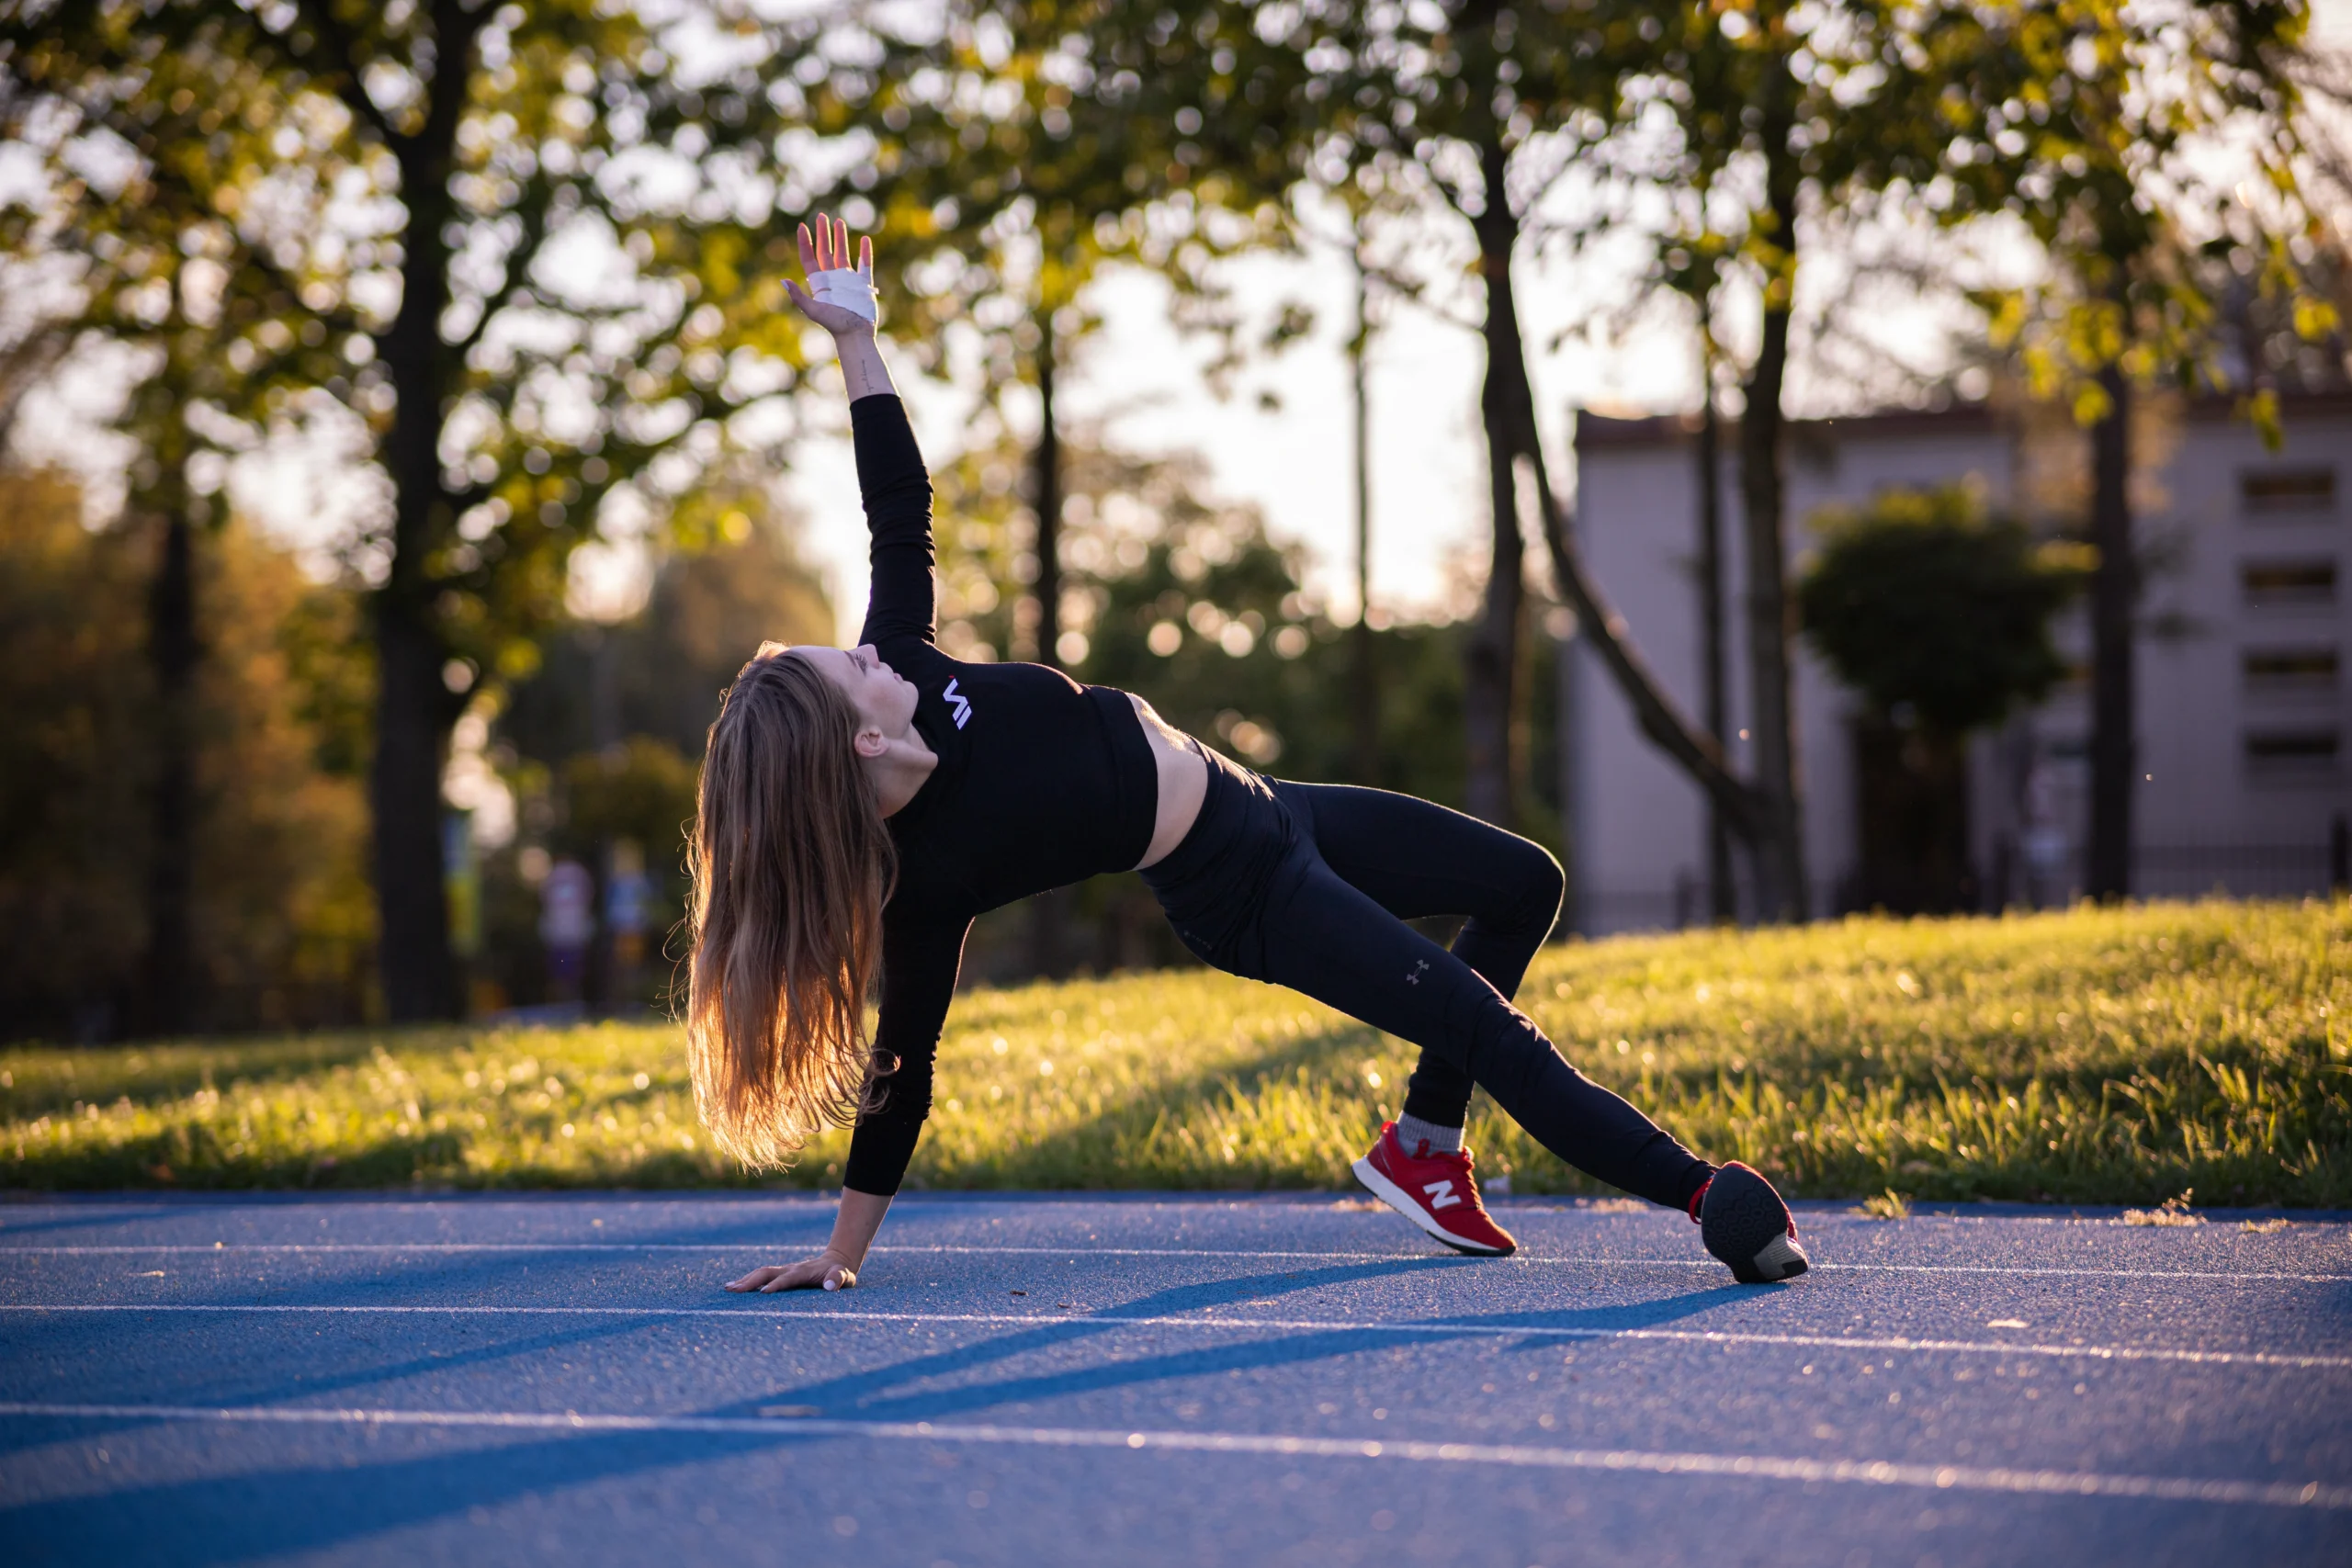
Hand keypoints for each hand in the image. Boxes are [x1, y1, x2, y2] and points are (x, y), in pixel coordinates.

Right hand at [728, 1250, 859, 1293]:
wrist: (835, 1262)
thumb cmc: (840, 1274)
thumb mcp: (845, 1277)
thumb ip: (839, 1279)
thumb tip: (831, 1286)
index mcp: (803, 1272)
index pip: (787, 1278)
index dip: (777, 1285)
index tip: (763, 1293)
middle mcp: (789, 1269)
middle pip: (767, 1272)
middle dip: (751, 1281)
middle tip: (733, 1290)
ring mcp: (783, 1271)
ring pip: (760, 1273)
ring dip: (745, 1280)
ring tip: (727, 1289)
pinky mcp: (779, 1275)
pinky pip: (761, 1276)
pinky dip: (747, 1281)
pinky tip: (734, 1288)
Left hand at [783, 213, 874, 337]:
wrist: (855, 334)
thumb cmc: (834, 324)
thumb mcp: (813, 310)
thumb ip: (798, 296)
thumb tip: (783, 281)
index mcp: (819, 283)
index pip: (810, 258)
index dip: (805, 243)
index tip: (802, 226)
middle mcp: (832, 279)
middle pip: (825, 251)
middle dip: (823, 234)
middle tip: (822, 216)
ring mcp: (848, 281)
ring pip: (843, 254)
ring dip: (841, 238)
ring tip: (839, 222)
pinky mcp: (863, 285)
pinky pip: (865, 264)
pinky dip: (865, 252)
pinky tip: (864, 240)